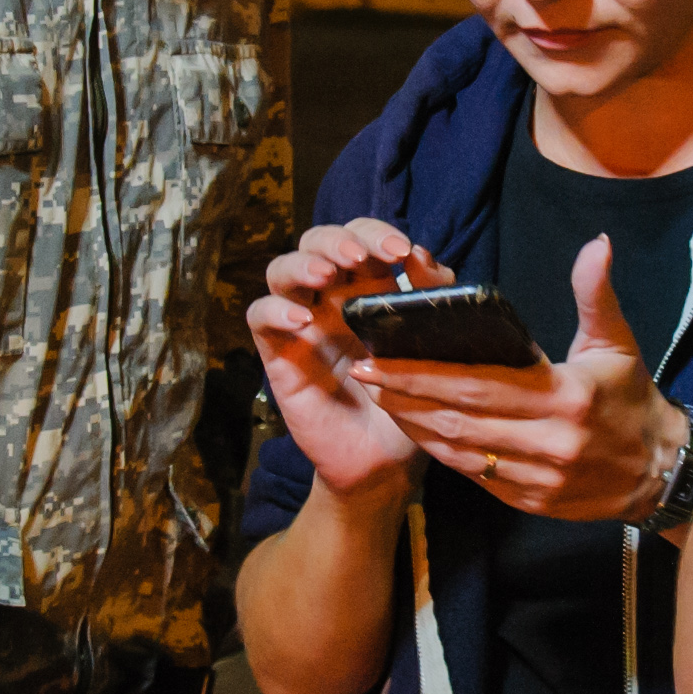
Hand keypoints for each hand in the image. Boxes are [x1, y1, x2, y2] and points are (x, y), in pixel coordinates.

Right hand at [246, 219, 446, 506]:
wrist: (386, 460)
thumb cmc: (410, 398)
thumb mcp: (433, 347)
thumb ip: (434, 300)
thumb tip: (423, 255)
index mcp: (368, 287)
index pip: (361, 238)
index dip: (375, 233)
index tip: (401, 251)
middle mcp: (330, 297)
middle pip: (316, 241)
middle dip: (336, 239)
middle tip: (360, 256)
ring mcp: (301, 322)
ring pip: (280, 269)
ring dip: (302, 263)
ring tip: (325, 274)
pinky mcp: (278, 353)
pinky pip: (259, 316)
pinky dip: (275, 309)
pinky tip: (302, 319)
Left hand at [354, 234, 677, 523]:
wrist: (661, 472)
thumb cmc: (632, 399)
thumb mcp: (618, 344)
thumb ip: (597, 295)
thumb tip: (595, 243)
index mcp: (564, 398)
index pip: (477, 385)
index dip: (423, 374)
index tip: (379, 359)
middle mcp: (547, 443)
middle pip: (457, 420)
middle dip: (403, 397)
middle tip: (361, 375)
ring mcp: (538, 478)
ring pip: (459, 453)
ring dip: (414, 427)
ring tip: (379, 399)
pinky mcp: (532, 501)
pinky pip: (475, 477)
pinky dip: (442, 454)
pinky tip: (417, 431)